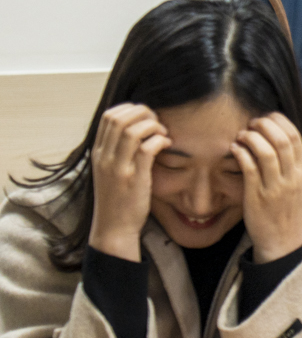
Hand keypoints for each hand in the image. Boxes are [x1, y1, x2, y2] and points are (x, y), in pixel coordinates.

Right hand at [89, 104, 170, 261]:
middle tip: (157, 122)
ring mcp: (118, 168)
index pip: (109, 116)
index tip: (146, 117)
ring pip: (132, 130)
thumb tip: (136, 130)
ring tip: (163, 134)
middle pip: (119, 118)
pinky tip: (167, 145)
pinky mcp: (134, 179)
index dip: (130, 109)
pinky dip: (160, 141)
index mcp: (98, 153)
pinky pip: (146, 149)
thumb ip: (117, 151)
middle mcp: (104, 157)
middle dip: (143, 113)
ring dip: (153, 126)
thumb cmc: (117, 198)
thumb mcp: (110, 171)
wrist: (113, 228)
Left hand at [232, 113, 301, 263]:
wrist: (282, 241)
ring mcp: (275, 187)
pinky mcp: (257, 196)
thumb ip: (291, 162)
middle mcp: (292, 177)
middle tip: (250, 124)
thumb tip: (279, 135)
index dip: (278, 121)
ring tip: (241, 136)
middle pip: (281, 139)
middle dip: (263, 124)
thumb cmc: (285, 210)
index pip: (295, 135)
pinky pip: (249, 167)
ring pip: (265, 150)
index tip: (265, 119)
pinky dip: (240, 152)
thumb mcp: (297, 184)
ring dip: (250, 136)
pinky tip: (234, 149)